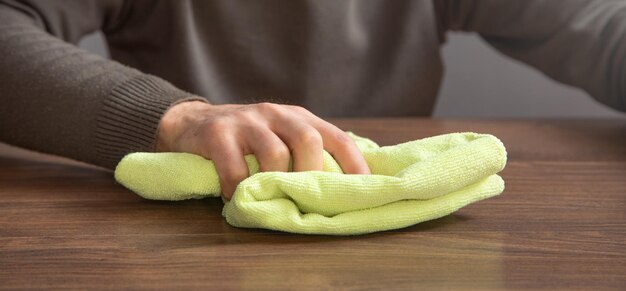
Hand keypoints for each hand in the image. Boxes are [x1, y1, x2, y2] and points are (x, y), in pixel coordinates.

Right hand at [155, 101, 370, 198]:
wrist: (192, 124)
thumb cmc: (246, 141)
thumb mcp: (280, 137)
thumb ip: (305, 153)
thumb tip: (342, 187)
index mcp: (298, 117)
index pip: (336, 137)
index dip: (354, 163)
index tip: (365, 189)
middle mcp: (276, 114)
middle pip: (308, 139)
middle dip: (311, 173)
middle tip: (304, 197)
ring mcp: (246, 121)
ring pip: (274, 152)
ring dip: (273, 182)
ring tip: (265, 198)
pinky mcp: (218, 133)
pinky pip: (234, 167)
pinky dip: (238, 188)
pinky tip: (234, 197)